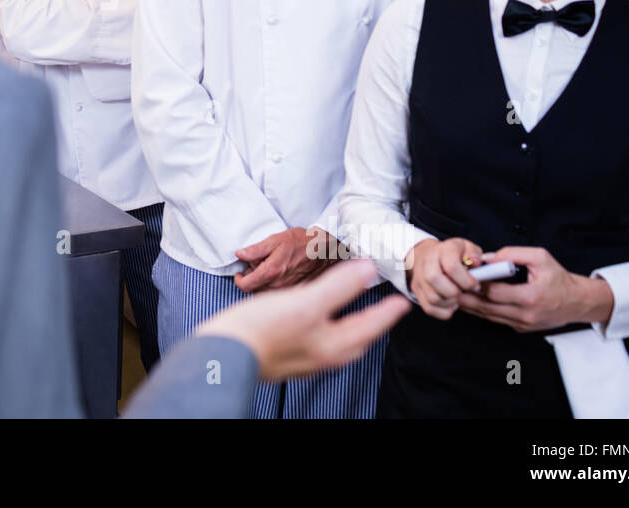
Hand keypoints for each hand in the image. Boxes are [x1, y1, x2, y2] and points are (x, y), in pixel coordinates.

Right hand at [197, 260, 409, 381]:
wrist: (225, 352)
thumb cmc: (264, 329)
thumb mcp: (307, 301)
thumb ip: (340, 286)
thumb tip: (369, 270)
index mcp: (333, 344)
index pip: (370, 325)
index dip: (387, 311)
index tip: (403, 303)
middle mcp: (323, 355)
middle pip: (357, 338)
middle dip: (372, 324)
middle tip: (385, 311)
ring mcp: (305, 358)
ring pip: (339, 343)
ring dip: (351, 328)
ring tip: (357, 317)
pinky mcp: (287, 355)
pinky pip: (320, 342)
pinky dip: (329, 330)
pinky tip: (318, 324)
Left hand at [233, 227, 331, 292]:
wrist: (327, 250)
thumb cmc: (302, 242)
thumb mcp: (276, 239)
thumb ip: (256, 249)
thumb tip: (239, 255)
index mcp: (271, 272)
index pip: (245, 286)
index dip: (239, 280)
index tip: (240, 273)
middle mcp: (279, 286)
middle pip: (255, 291)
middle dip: (252, 279)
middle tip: (257, 266)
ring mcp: (288, 292)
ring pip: (266, 294)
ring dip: (263, 284)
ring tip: (270, 269)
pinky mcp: (296, 294)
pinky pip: (279, 295)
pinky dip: (276, 287)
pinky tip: (281, 275)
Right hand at [405, 236, 483, 319]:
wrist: (429, 254)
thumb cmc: (454, 254)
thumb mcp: (467, 248)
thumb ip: (474, 254)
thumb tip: (476, 262)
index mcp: (443, 250)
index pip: (451, 266)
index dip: (467, 280)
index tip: (476, 285)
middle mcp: (427, 262)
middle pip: (435, 279)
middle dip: (454, 292)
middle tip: (463, 292)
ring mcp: (419, 277)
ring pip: (432, 298)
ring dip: (450, 303)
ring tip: (457, 298)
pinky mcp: (416, 290)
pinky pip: (429, 308)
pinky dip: (443, 311)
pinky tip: (451, 304)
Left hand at [456, 246, 614, 332]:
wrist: (577, 302)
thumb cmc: (558, 278)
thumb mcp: (540, 257)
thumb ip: (512, 254)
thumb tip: (487, 258)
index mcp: (529, 297)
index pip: (492, 293)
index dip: (476, 283)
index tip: (465, 274)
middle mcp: (524, 314)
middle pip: (485, 308)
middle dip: (466, 296)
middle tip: (450, 286)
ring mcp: (522, 324)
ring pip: (488, 316)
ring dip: (471, 306)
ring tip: (455, 292)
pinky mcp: (520, 328)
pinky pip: (496, 320)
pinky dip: (483, 311)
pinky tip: (473, 300)